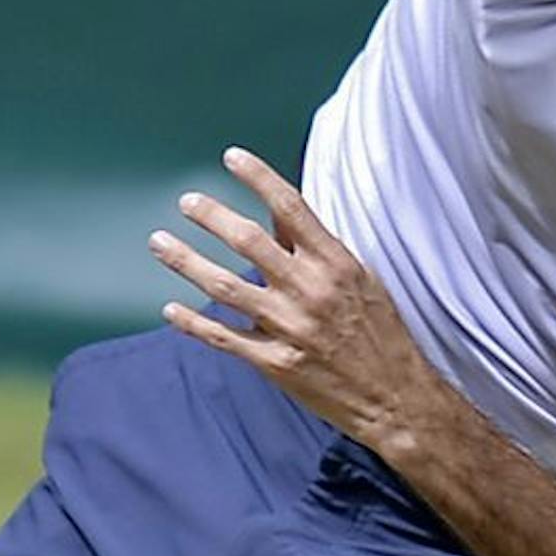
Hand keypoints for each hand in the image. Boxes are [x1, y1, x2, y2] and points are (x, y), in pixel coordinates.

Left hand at [148, 147, 450, 451]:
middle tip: (187, 202)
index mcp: (335, 263)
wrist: (395, 398)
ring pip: (226, 287)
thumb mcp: (358, 278)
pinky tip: (170, 309)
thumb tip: (276, 215)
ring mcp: (290, 328)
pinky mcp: (276, 363)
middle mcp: (310, 290)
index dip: (258, 177)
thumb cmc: (379, 332)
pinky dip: (194, 323)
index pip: (291, 207)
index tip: (231, 157)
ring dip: (187, 262)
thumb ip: (314, 248)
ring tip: (160, 243)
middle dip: (212, 217)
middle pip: (249, 241)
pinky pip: (225, 338)